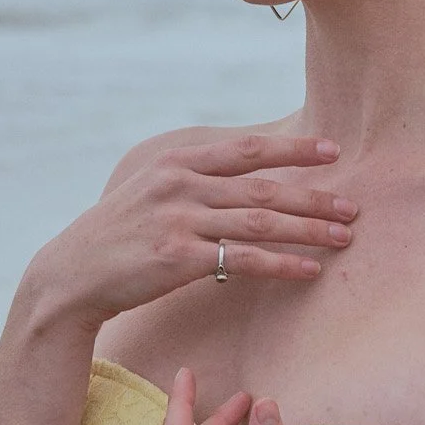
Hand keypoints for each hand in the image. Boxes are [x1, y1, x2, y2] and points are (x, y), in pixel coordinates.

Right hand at [31, 130, 357, 330]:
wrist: (72, 275)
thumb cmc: (117, 238)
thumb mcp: (149, 193)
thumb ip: (192, 183)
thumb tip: (240, 182)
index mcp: (176, 164)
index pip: (246, 150)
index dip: (291, 149)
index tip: (331, 150)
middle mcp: (180, 185)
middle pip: (262, 187)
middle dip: (313, 196)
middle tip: (353, 206)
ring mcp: (179, 220)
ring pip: (259, 221)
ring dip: (307, 229)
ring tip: (344, 237)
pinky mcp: (179, 258)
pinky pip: (243, 259)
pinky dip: (282, 263)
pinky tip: (310, 270)